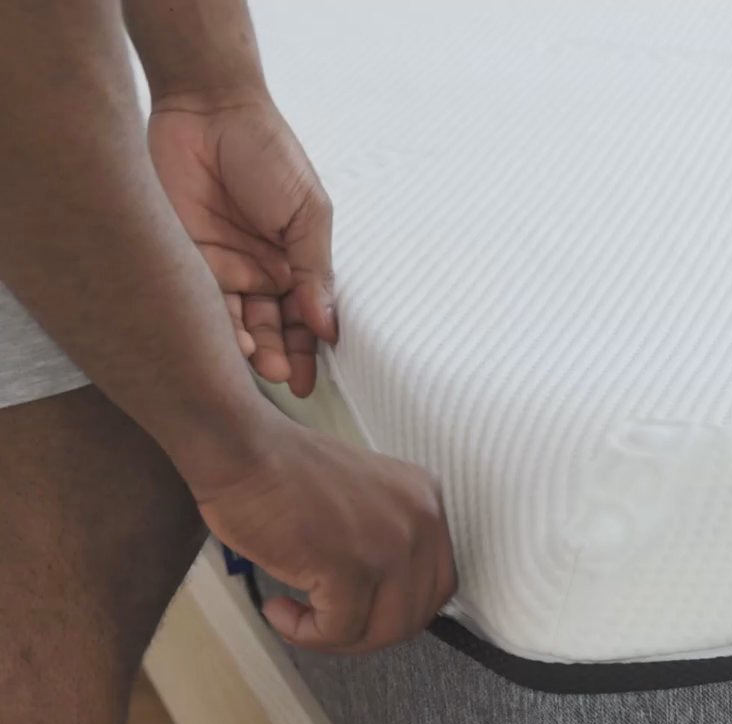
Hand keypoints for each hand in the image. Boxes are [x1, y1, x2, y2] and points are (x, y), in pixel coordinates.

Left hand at [148, 92, 335, 397]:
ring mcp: (218, 265)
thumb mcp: (308, 212)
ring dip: (246, 347)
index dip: (305, 354)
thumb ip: (315, 269)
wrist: (208, 109)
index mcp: (292, 262)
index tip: (306, 383)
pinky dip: (214, 323)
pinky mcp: (181, 256)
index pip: (303, 320)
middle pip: (268, 328)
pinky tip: (228, 338)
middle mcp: (256, 271)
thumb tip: (326, 325)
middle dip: (275, 357)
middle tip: (279, 375)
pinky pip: (197, 299)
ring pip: (234, 321)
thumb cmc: (269, 153)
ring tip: (256, 362)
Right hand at [195, 420, 456, 652]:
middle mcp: (422, 522)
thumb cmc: (282, 473)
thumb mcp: (363, 501)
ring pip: (382, 630)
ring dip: (335, 638)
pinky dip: (305, 633)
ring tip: (297, 619)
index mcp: (427, 502)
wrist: (241, 448)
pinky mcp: (352, 568)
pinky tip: (278, 609)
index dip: (396, 611)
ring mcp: (391, 546)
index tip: (358, 613)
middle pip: (415, 613)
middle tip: (324, 625)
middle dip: (367, 633)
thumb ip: (385, 540)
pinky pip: (339, 630)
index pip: (437, 584)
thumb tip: (382, 600)